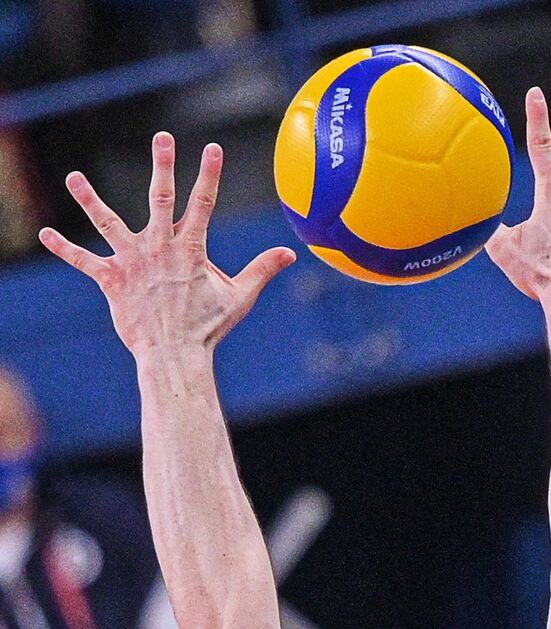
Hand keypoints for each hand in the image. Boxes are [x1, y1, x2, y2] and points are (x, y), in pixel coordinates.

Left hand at [38, 132, 294, 357]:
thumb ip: (262, 270)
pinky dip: (64, 249)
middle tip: (162, 137)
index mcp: (191, 249)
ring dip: (90, 199)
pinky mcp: (111, 280)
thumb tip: (291, 253)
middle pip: (160, 198)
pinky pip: (84, 262)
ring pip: (108, 223)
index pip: (203, 203)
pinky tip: (44, 235)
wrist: (174, 353)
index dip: (209, 174)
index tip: (213, 149)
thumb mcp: (240, 297)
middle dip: (163, 165)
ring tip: (75, 177)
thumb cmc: (208, 327)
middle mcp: (159, 248)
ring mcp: (133, 262)